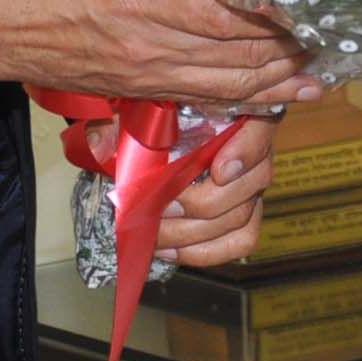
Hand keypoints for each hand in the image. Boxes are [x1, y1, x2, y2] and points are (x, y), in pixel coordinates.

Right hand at [0, 0, 317, 105]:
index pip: (223, 15)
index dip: (273, 14)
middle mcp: (148, 45)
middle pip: (238, 56)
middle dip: (290, 46)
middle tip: (337, 30)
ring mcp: (144, 74)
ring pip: (227, 86)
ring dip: (279, 79)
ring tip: (324, 67)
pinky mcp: (138, 89)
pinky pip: (204, 99)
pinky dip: (250, 100)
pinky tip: (284, 97)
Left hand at [84, 112, 280, 267]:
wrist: (156, 142)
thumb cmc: (155, 118)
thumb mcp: (140, 108)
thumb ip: (125, 117)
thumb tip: (102, 140)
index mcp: (238, 111)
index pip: (260, 127)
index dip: (245, 151)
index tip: (219, 169)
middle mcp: (253, 149)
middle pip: (252, 181)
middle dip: (202, 202)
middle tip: (164, 208)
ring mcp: (251, 186)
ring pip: (242, 216)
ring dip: (195, 233)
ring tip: (157, 234)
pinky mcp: (245, 216)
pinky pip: (240, 242)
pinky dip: (206, 252)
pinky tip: (171, 250)